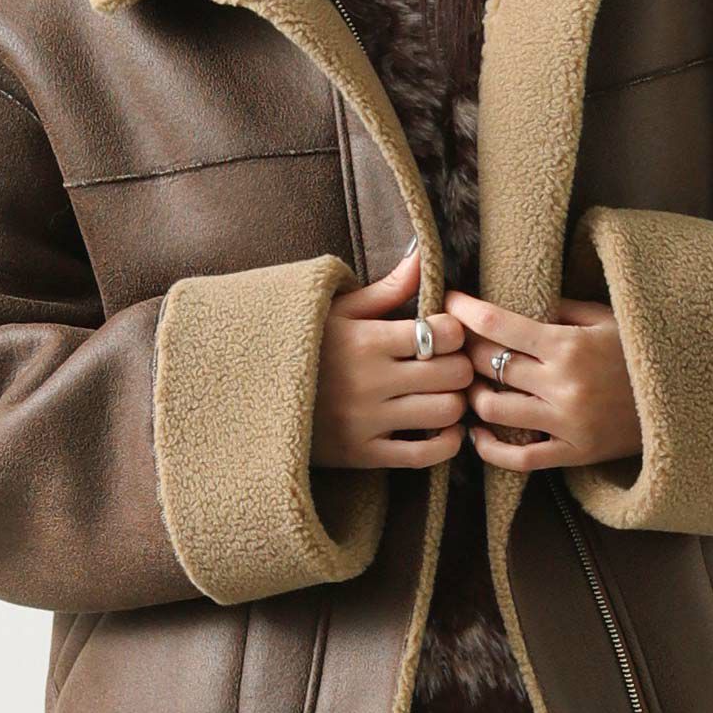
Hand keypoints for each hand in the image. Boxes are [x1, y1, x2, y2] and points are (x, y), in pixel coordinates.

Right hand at [310, 244, 473, 469]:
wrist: (252, 394)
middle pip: (452, 374)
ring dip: (454, 402)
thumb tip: (420, 254)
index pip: (442, 333)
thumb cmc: (306, 345)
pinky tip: (440, 429)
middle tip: (450, 364)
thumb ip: (386, 288)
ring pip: (445, 413)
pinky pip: (423, 457)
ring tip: (442, 393)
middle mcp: (370, 382)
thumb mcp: (338, 310)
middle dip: (460, 366)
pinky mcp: (361, 455)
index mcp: (367, 340)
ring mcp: (367, 422)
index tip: (444, 331)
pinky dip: (445, 444)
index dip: (454, 330)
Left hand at [443, 288, 641, 471]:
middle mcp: (562, 384)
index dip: (465, 312)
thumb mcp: (607, 319)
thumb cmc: (640, 353)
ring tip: (471, 385)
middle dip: (465, 350)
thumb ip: (562, 309)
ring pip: (493, 410)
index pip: (499, 324)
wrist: (683, 403)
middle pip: (488, 365)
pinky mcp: (572, 453)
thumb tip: (518, 302)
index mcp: (568, 345)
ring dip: (474, 395)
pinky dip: (489, 448)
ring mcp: (565, 423)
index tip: (448, 302)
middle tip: (456, 344)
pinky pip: (518, 458)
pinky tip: (477, 433)